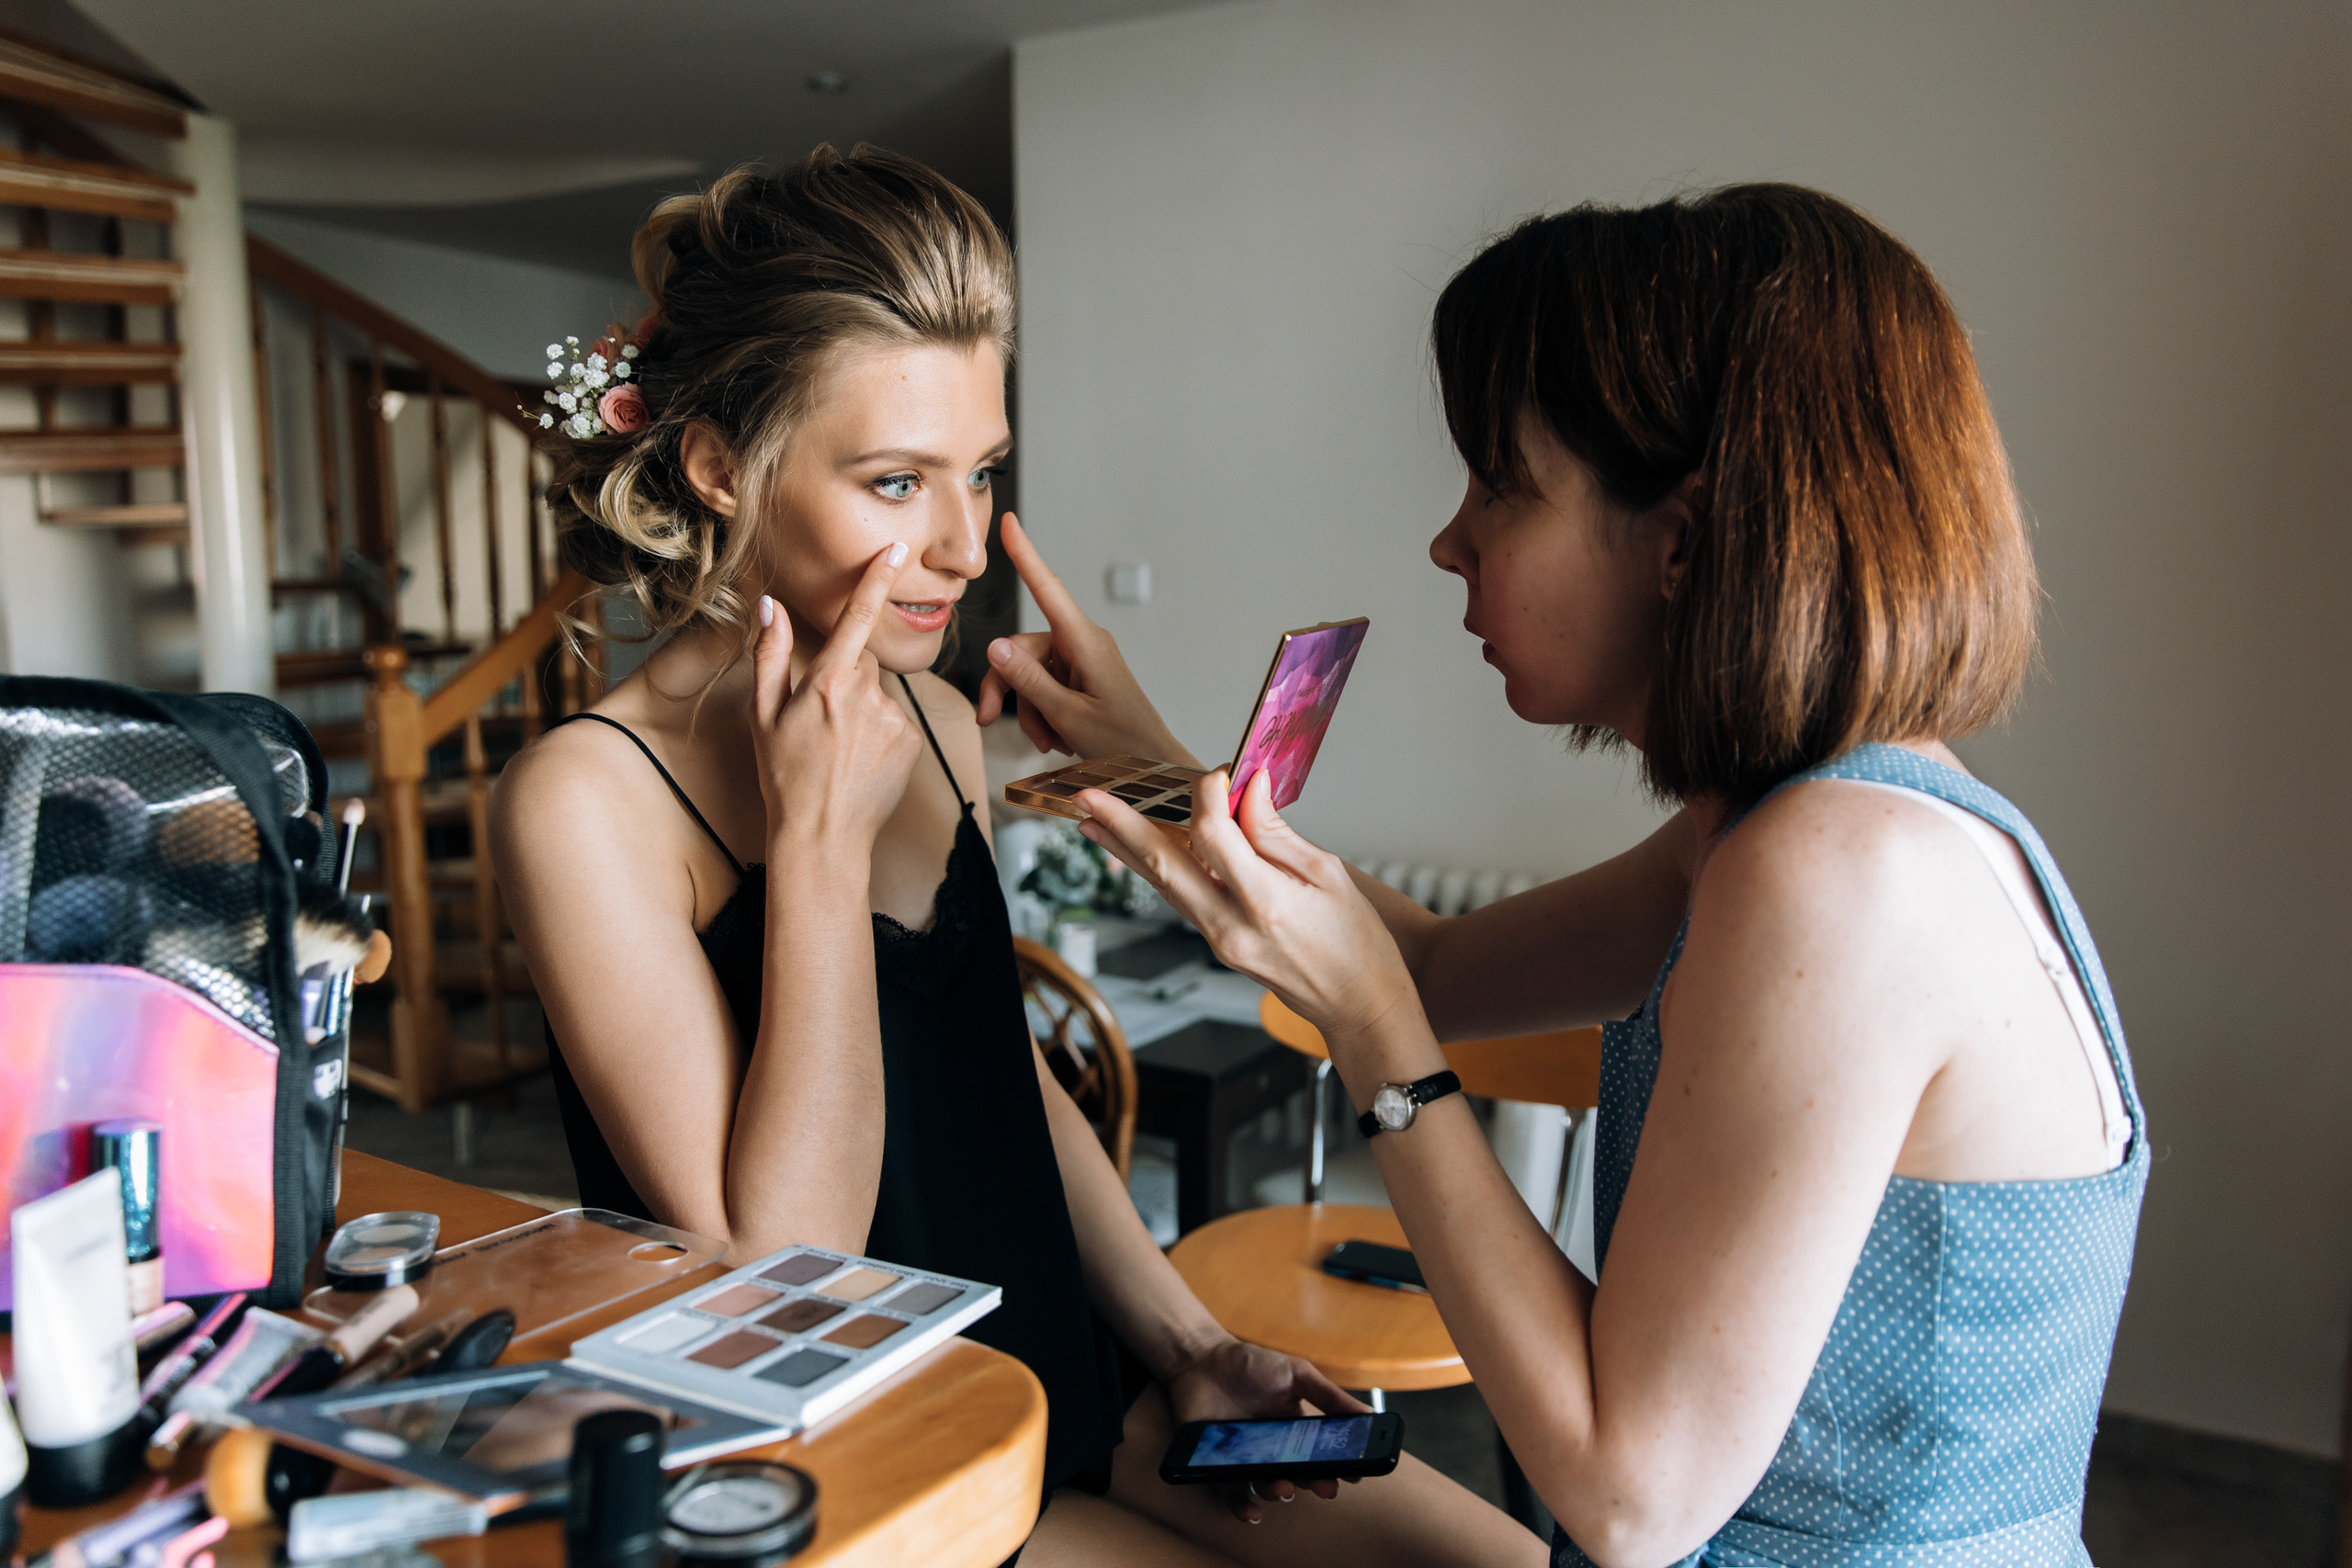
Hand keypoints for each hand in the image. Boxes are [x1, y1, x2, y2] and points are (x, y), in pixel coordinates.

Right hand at [751, 544, 924, 857]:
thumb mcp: (764, 715)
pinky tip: (862, 761)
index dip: (877, 579)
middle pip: (865, 662)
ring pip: (880, 694)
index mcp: (827, 683)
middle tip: (821, 720)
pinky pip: (897, 721)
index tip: (897, 549)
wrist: (822, 837)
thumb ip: (770, 655)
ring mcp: (894, 719)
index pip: (856, 618)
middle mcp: (866, 696)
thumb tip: (769, 607)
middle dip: (847, 679)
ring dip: (864, 710)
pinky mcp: (913, 741)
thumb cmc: (785, 777)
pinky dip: (882, 734)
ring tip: (841, 749)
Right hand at [974, 513, 1196, 763]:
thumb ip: (1029, 680)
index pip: (1047, 589)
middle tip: (989, 721)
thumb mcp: (1068, 715)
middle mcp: (1082, 643)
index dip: (1025, 554)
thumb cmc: (1122, 742)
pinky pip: (1046, 686)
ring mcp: (1082, 660)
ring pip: (1030, 674)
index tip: (1009, 521)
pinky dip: (1044, 714)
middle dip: (1008, 689)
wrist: (1153, 764)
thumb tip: (996, 645)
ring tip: (1048, 741)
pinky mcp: (1082, 677)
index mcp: (1084, 642)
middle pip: (1022, 649)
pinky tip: (1058, 738)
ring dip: (1031, 711)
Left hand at [1078, 768, 1422, 1046]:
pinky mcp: (1217, 947)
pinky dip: (1157, 872)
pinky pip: (1181, 901)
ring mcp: (1219, 942)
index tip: (1219, 773)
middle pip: (1165, 866)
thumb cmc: (1357, 943)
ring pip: (1163, 886)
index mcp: (1268, 903)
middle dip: (1121, 827)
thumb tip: (1246, 789)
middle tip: (1086, 796)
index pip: (1214, 835)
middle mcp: (1233, 926)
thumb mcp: (1329, 875)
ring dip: (1125, 850)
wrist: (1357, 1006)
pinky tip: (1135, 852)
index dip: (1208, 795)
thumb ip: (1277, 833)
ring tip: (1090, 820)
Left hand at [1162, 1334, 1371, 1521]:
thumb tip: (1370, 1417)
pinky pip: (1232, 1493)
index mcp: (1297, 1430)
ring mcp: (1247, 1459)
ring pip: (1268, 1487)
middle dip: (1316, 1485)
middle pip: (1300, 1476)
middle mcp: (1274, 1449)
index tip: (1354, 1474)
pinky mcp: (1217, 1465)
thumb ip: (1331, 1397)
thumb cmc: (1251, 1364)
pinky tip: (1253, 1512)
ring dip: (1280, 1493)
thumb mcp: (1297, 1374)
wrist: (1200, 1358)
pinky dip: (1243, 1506)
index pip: (1323, 1456)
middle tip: (1327, 1487)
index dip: (1339, 1468)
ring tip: (1285, 1488)